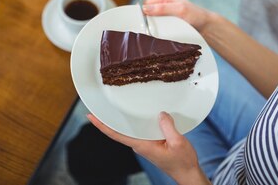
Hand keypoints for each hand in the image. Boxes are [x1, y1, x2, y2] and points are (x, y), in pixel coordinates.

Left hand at [87, 112, 209, 184]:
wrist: (188, 173)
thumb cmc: (182, 162)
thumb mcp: (178, 142)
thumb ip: (168, 127)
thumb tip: (160, 114)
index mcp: (142, 145)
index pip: (116, 134)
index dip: (102, 125)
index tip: (90, 116)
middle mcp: (140, 145)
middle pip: (120, 130)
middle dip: (108, 118)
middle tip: (98, 104)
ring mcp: (145, 144)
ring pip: (130, 129)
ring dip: (122, 119)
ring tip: (114, 104)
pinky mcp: (151, 142)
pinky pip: (140, 130)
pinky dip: (136, 121)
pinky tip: (137, 113)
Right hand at [142, 0, 214, 31]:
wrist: (206, 25)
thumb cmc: (195, 15)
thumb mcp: (179, 10)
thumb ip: (163, 8)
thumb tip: (145, 8)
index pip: (144, 3)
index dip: (140, 12)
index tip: (137, 22)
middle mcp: (162, 5)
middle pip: (146, 13)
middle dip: (144, 21)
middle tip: (144, 31)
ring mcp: (164, 15)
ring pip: (151, 21)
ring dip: (150, 28)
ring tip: (150, 35)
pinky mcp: (167, 23)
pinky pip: (157, 27)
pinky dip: (156, 32)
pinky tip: (156, 37)